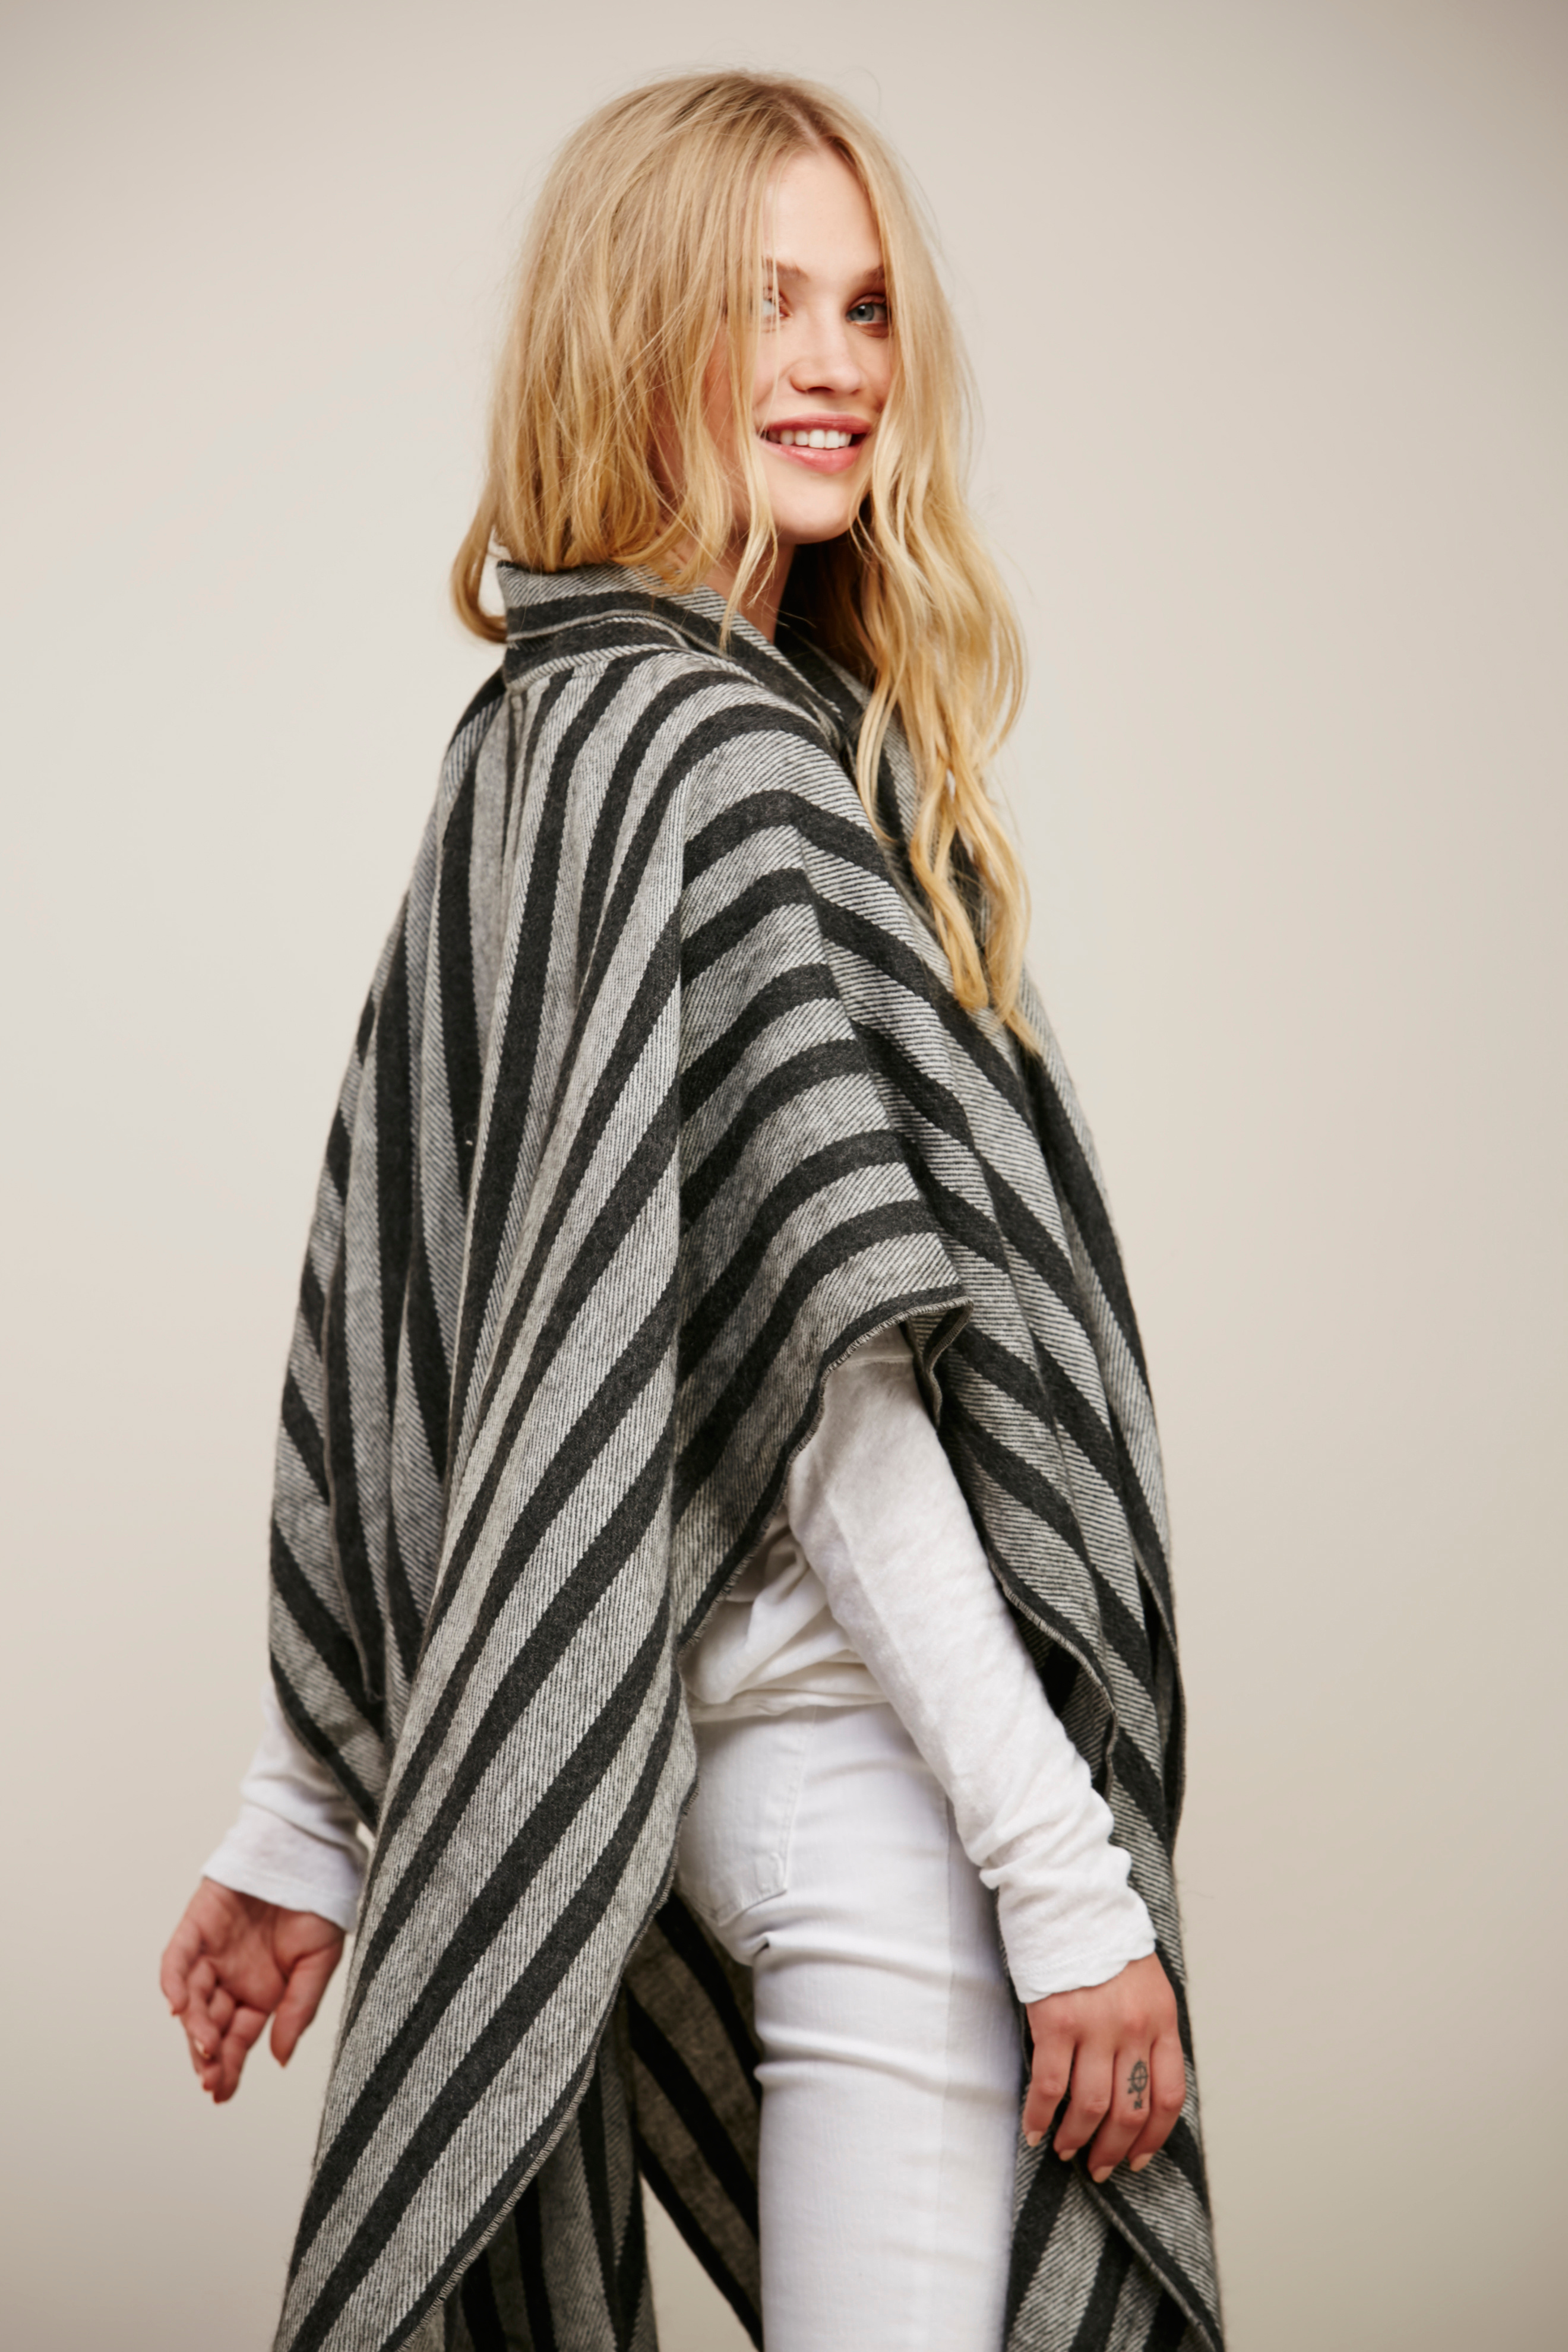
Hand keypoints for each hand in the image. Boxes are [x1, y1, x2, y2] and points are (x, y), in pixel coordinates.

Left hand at [159, 1879, 343, 2102]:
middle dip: (208, 2055)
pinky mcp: (197, 1926)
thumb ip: (298, 2010)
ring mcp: (212, 1952)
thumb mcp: (319, 1964)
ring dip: (195, 2026)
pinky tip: (178, 2007)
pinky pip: (178, 1959)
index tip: (221, 2094)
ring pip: (193, 1998)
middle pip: (210, 2025)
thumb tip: (279, 2059)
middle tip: (210, 2081)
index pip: (237, 2039)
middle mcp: (231, 1977)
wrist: (310, 1851)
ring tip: (206, 2048)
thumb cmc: (319, 1905)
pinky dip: (174, 1983)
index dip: (228, 2067)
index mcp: (260, 1993)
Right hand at [1023, 1951, 1184, 2183]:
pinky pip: (1049, 2085)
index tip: (1137, 2158)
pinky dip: (1040, 2115)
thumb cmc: (1101, 1937)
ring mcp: (1095, 2025)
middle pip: (1132, 2110)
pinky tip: (1034, 2128)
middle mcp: (1134, 2027)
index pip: (1169, 2095)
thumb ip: (1145, 2025)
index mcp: (1161, 2018)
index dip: (1154, 2137)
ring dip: (1078, 2138)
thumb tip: (1134, 2078)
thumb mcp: (1143, 1980)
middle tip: (1099, 2167)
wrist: (1067, 1893)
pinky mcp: (1056, 2021)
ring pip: (1092, 2106)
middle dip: (1114, 2149)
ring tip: (1065, 2149)